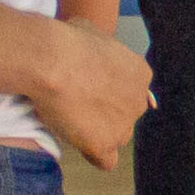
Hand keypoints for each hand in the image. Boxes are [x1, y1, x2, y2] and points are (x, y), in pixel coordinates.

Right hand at [32, 23, 151, 170]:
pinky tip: (80, 144)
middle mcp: (137, 101)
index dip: (107, 92)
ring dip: (97, 133)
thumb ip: (98, 49)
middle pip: (124, 115)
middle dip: (105, 113)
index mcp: (139, 73)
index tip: (88, 88)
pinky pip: (105, 161)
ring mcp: (123, 125)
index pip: (129, 91)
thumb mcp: (92, 33)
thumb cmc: (67, 41)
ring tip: (70, 120)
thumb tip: (89, 47)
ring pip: (115, 137)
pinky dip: (94, 155)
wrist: (54, 61)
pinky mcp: (104, 144)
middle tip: (76, 104)